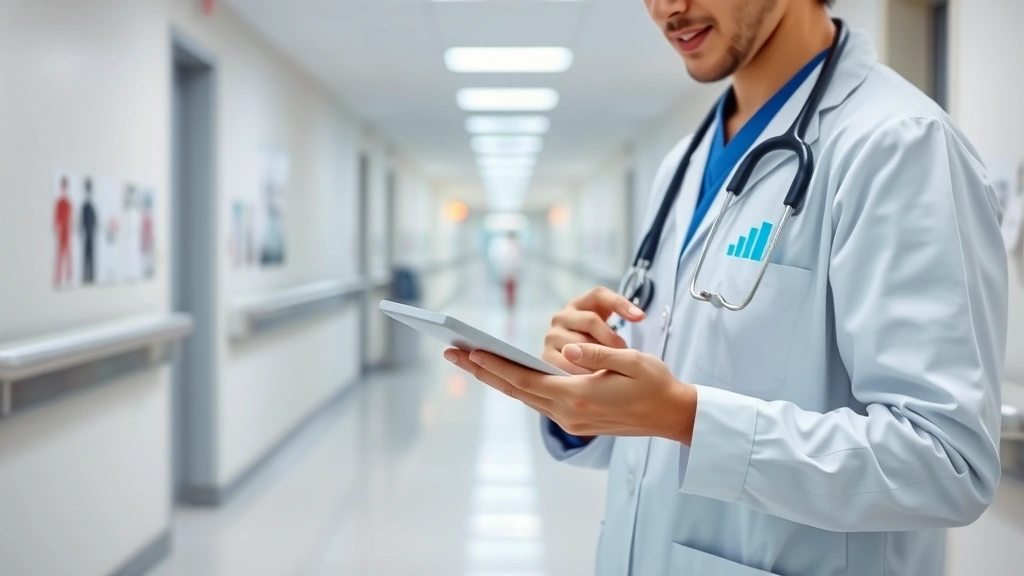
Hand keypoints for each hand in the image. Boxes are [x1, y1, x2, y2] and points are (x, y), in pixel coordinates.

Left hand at [445, 343, 696, 443]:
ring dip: (497, 379)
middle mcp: (569, 413)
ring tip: (472, 361)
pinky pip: (539, 401)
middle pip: (515, 390)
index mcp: (578, 397)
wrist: (674, 416)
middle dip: (482, 371)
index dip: (494, 364)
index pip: (524, 378)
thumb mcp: (630, 360)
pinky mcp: (577, 421)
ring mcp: (572, 420)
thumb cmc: (656, 383)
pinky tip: (507, 375)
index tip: (468, 351)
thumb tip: (565, 350)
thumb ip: (594, 354)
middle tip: (452, 353)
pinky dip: (519, 387)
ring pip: (525, 397)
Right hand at [542, 287, 645, 373]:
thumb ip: (619, 318)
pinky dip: (582, 372)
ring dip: (597, 356)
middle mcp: (561, 317)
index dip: (620, 303)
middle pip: (591, 320)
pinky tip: (595, 380)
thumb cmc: (600, 348)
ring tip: (611, 369)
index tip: (641, 317)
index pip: (599, 295)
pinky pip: (567, 364)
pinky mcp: (546, 357)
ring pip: (579, 342)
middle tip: (625, 354)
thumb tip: (639, 316)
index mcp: (579, 304)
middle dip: (611, 338)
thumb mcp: (609, 331)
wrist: (576, 369)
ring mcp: (551, 336)